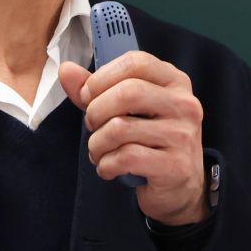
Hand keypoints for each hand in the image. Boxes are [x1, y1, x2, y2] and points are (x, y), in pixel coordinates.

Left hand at [58, 53, 208, 226]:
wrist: (178, 187)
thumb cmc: (149, 141)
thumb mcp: (127, 110)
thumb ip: (96, 89)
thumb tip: (66, 70)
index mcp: (174, 81)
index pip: (136, 62)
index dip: (102, 77)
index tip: (87, 95)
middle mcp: (184, 104)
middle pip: (127, 93)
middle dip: (96, 111)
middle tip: (92, 126)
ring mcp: (182, 135)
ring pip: (121, 128)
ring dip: (97, 143)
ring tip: (98, 151)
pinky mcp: (176, 166)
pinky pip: (126, 158)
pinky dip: (106, 165)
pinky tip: (108, 167)